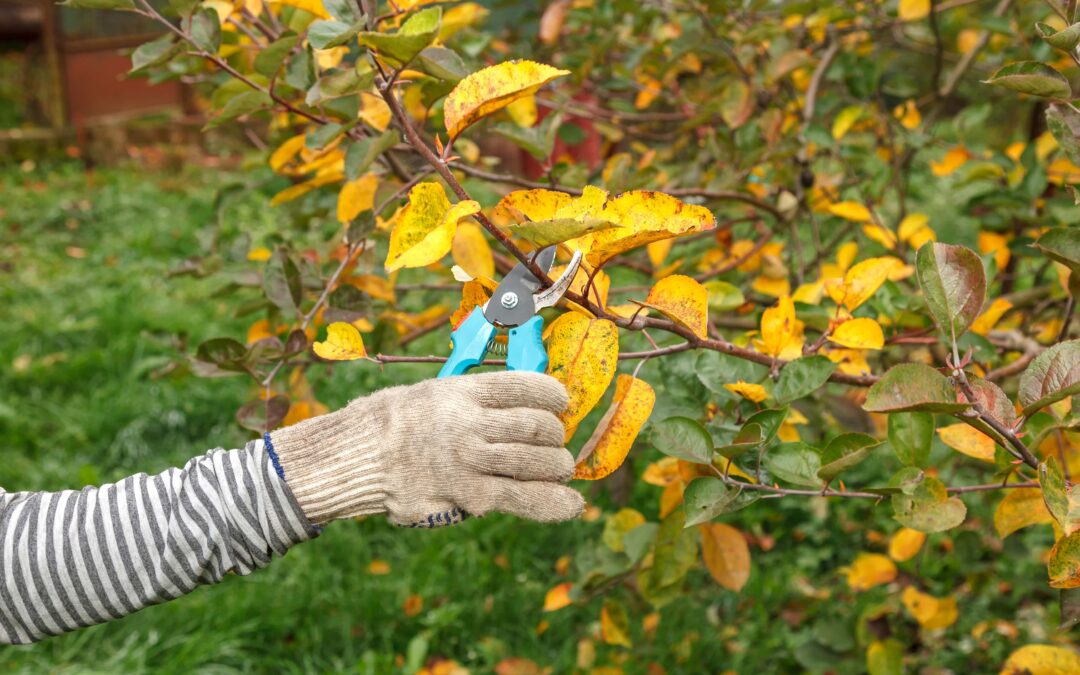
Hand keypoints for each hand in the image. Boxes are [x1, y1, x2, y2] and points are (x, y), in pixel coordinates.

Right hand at [270, 371, 584, 526]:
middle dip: (555, 436)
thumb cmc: (390, 424)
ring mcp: (472, 461)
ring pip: (538, 461)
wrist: (355, 459)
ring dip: (557, 466)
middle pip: (539, 427)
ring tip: (558, 469)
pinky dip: (555, 503)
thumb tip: (512, 403)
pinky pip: (524, 498)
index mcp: (463, 392)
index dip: (554, 395)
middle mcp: (472, 423)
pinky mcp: (470, 495)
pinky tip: (572, 504)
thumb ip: (471, 400)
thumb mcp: (430, 393)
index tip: (560, 402)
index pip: (528, 386)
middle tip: (554, 443)